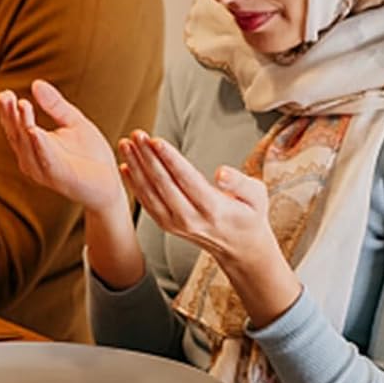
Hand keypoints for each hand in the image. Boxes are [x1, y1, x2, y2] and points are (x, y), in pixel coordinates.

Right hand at [0, 81, 123, 215]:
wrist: (110, 183)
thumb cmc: (91, 155)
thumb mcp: (73, 122)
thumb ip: (55, 105)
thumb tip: (35, 83)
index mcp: (33, 146)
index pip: (15, 126)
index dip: (8, 111)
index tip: (5, 93)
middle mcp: (31, 159)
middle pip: (16, 134)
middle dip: (10, 115)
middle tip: (5, 96)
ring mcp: (42, 170)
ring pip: (27, 145)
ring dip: (23, 125)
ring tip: (21, 104)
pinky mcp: (58, 177)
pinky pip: (45, 159)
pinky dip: (39, 144)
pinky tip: (34, 130)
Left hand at [118, 131, 299, 326]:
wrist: (240, 248)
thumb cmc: (249, 214)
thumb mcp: (257, 198)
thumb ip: (241, 183)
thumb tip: (222, 173)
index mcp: (213, 209)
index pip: (186, 179)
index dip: (169, 159)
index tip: (155, 140)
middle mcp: (189, 218)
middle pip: (162, 183)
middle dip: (147, 157)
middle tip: (136, 134)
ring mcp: (175, 223)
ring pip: (149, 192)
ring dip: (135, 167)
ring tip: (126, 144)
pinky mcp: (166, 225)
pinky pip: (146, 202)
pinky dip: (133, 184)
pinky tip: (125, 165)